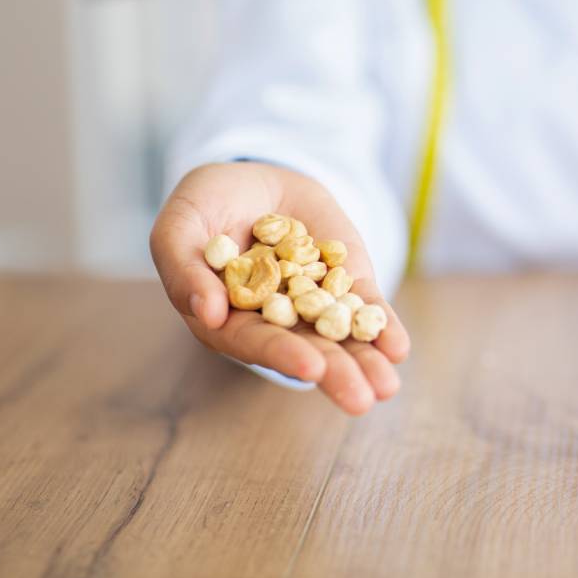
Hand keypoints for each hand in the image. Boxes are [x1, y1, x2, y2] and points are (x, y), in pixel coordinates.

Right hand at [149, 162, 410, 414]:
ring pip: (342, 338)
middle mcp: (275, 320)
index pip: (255, 341)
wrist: (252, 178)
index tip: (312, 368)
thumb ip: (185, 271)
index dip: (282, 353)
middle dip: (335, 374)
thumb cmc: (203, 206)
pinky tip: (398, 349)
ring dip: (366, 362)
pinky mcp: (345, 281)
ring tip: (386, 387)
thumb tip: (210, 314)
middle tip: (361, 400)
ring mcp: (314, 302)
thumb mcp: (179, 228)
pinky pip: (366, 308)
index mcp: (229, 319)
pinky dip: (383, 327)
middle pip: (306, 350)